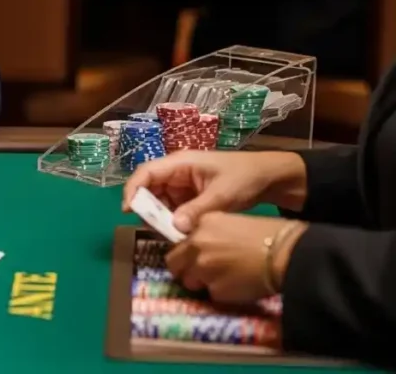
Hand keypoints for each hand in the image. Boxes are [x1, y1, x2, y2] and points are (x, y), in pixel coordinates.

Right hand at [122, 150, 307, 232]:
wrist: (269, 178)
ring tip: (166, 234)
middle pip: (149, 187)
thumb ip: (197, 210)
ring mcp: (182, 184)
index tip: (128, 210)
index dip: (133, 189)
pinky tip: (177, 233)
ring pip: (159, 200)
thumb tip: (173, 227)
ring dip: (159, 216)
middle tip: (150, 229)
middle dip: (146, 207)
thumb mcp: (222, 195)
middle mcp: (176, 172)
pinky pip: (172, 208)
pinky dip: (171, 220)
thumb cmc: (245, 177)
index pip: (146, 172)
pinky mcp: (190, 196)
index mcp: (180, 163)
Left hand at [166, 213, 307, 303]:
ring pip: (189, 281)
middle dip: (184, 269)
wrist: (286, 254)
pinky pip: (211, 294)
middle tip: (199, 273)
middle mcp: (196, 244)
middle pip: (174, 263)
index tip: (192, 257)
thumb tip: (199, 247)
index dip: (186, 252)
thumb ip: (209, 233)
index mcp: (201, 223)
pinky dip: (220, 293)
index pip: (179, 241)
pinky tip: (236, 287)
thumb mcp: (232, 223)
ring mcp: (203, 268)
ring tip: (222, 280)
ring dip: (201, 283)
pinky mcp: (215, 290)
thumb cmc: (269, 234)